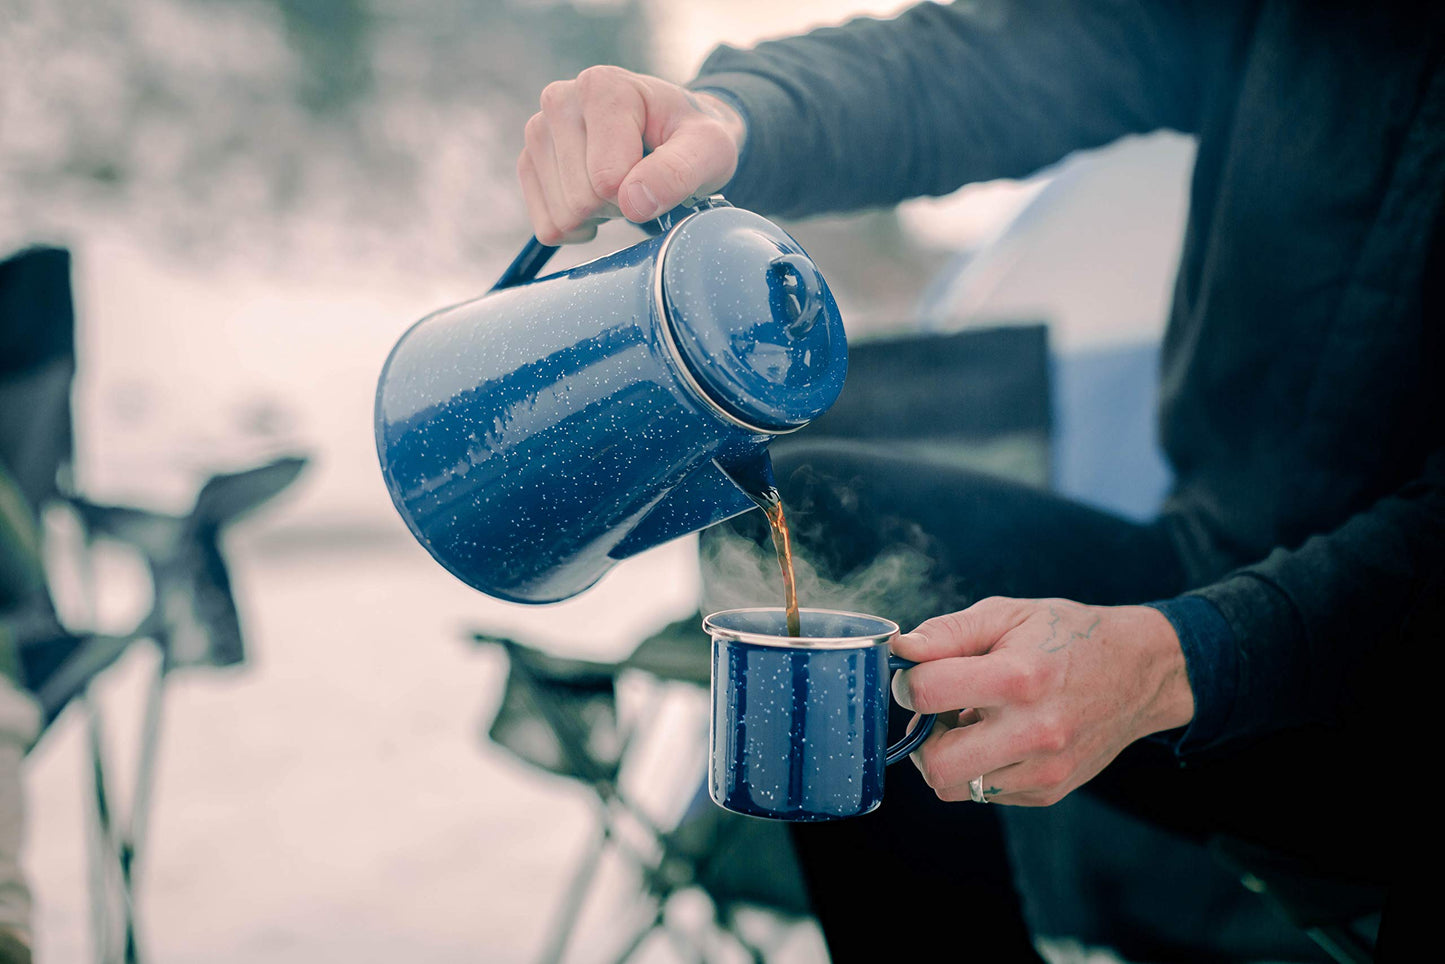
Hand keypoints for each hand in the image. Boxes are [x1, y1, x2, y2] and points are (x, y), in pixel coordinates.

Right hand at [518, 66, 746, 244]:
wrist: (675, 132)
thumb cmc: (692, 138)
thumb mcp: (709, 150)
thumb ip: (679, 173)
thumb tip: (633, 203)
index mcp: (602, 87)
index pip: (606, 179)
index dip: (639, 193)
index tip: (656, 170)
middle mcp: (560, 100)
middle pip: (581, 200)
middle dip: (618, 206)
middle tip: (640, 180)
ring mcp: (538, 132)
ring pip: (562, 217)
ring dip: (599, 217)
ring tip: (621, 184)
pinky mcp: (528, 163)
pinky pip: (547, 227)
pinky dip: (578, 228)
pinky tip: (598, 202)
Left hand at [892, 597, 1193, 805]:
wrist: (1140, 672)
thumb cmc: (1066, 636)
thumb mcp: (1007, 614)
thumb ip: (947, 633)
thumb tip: (899, 651)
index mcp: (1018, 678)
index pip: (926, 692)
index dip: (907, 681)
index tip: (917, 674)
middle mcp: (1033, 732)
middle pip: (934, 764)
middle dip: (922, 737)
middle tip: (939, 710)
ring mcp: (1044, 769)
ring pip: (954, 787)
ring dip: (948, 756)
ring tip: (971, 721)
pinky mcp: (1049, 791)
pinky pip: (984, 792)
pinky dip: (978, 767)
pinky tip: (1000, 736)